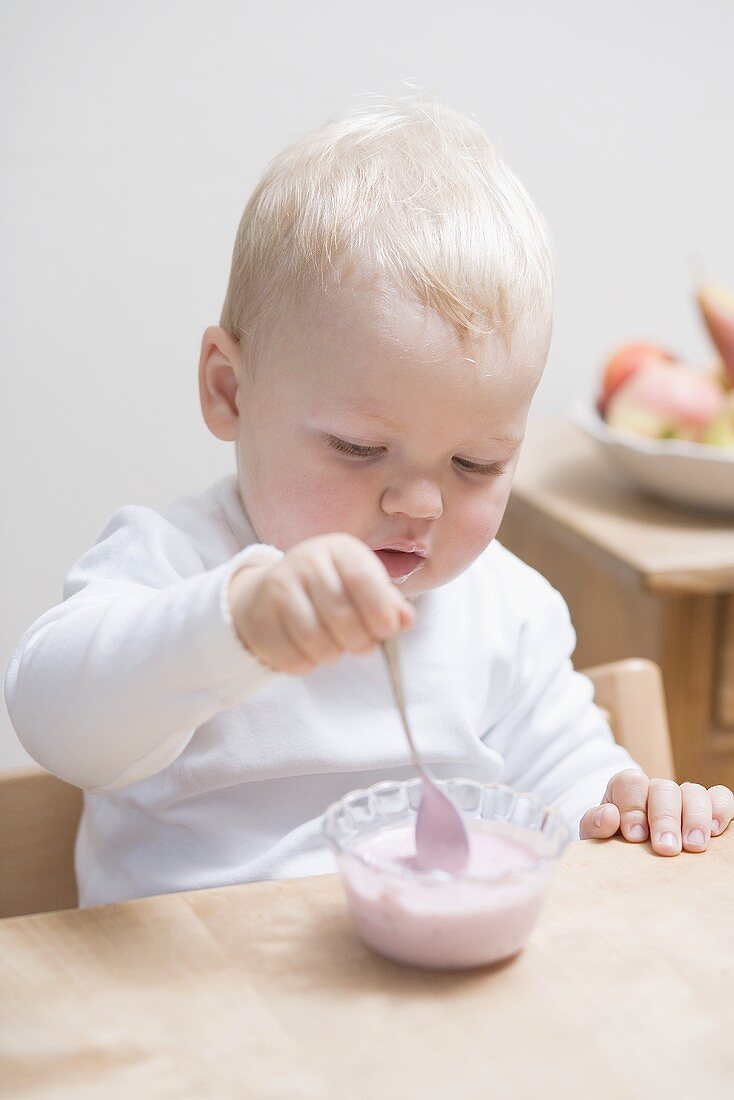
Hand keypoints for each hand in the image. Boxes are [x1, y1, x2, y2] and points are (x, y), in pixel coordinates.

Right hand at [228, 533, 414, 674]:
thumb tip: (406, 620)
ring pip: (316, 639)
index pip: (362, 577)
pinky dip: (307, 663)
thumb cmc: (330, 591)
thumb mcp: (362, 587)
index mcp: (339, 549)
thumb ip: (388, 603)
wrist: (269, 594)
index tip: (385, 632)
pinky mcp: (260, 616)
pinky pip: (292, 656)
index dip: (378, 610)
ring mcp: (279, 587)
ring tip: (335, 648)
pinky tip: (309, 651)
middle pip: (341, 613)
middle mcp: (306, 561)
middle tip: (362, 647)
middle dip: (359, 641)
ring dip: (333, 654)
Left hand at [579, 768, 733, 854]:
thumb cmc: (612, 846)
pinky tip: (717, 832)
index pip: (631, 783)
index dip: (633, 807)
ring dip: (695, 818)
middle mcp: (656, 790)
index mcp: (626, 790)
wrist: (628, 860)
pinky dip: (722, 810)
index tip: (635, 836)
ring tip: (694, 847)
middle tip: (666, 848)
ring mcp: (683, 798)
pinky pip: (721, 798)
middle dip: (665, 818)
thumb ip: (594, 825)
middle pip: (664, 789)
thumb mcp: (596, 837)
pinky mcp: (708, 810)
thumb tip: (608, 816)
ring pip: (694, 792)